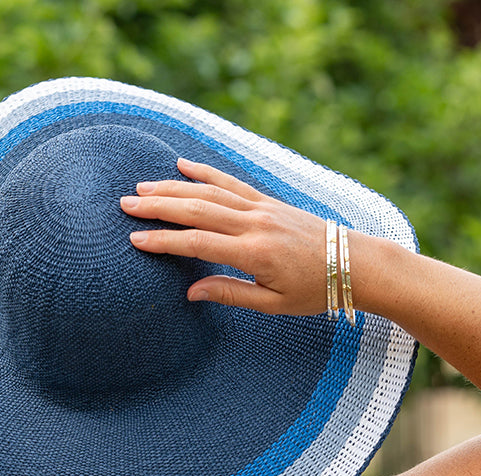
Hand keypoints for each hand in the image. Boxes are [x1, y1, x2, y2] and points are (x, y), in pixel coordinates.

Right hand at [119, 158, 327, 315]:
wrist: (355, 263)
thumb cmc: (315, 290)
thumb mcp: (272, 304)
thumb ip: (230, 294)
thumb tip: (191, 292)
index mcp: (254, 253)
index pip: (198, 243)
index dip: (164, 241)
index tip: (135, 239)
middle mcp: (255, 224)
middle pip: (197, 210)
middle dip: (158, 207)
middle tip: (125, 204)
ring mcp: (262, 208)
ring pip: (210, 193)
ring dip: (173, 188)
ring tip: (142, 188)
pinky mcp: (269, 201)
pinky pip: (232, 183)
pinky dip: (206, 173)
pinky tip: (183, 166)